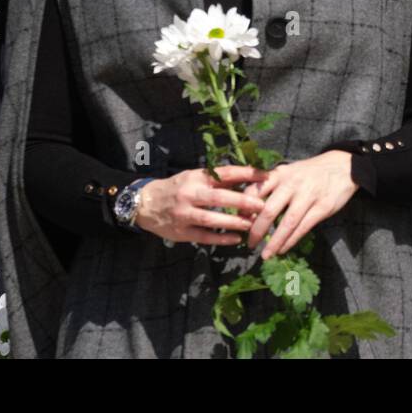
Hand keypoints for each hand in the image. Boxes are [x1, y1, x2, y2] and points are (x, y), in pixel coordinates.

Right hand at [132, 165, 267, 244]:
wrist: (145, 204)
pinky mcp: (181, 232)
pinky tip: (236, 239)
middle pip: (219, 198)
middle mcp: (190, 194)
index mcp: (196, 177)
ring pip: (211, 219)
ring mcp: (184, 214)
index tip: (265, 175)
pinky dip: (221, 238)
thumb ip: (218, 179)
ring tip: (251, 224)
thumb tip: (248, 176)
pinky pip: (203, 237)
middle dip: (242, 201)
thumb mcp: (195, 177)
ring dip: (233, 222)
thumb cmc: (177, 188)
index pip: (225, 173)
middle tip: (263, 206)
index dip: (246, 173)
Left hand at [247, 151, 358, 259]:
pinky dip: (291, 241)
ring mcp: (309, 195)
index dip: (245, 209)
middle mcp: (292, 183)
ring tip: (265, 255)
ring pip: (287, 223)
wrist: (343, 166)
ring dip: (274, 242)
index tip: (238, 223)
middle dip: (256, 230)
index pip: (255, 190)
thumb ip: (270, 186)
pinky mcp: (323, 207)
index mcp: (280, 173)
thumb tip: (247, 209)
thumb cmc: (309, 172)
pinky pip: (303, 227)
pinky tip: (283, 249)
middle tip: (249, 244)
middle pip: (269, 210)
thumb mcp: (288, 172)